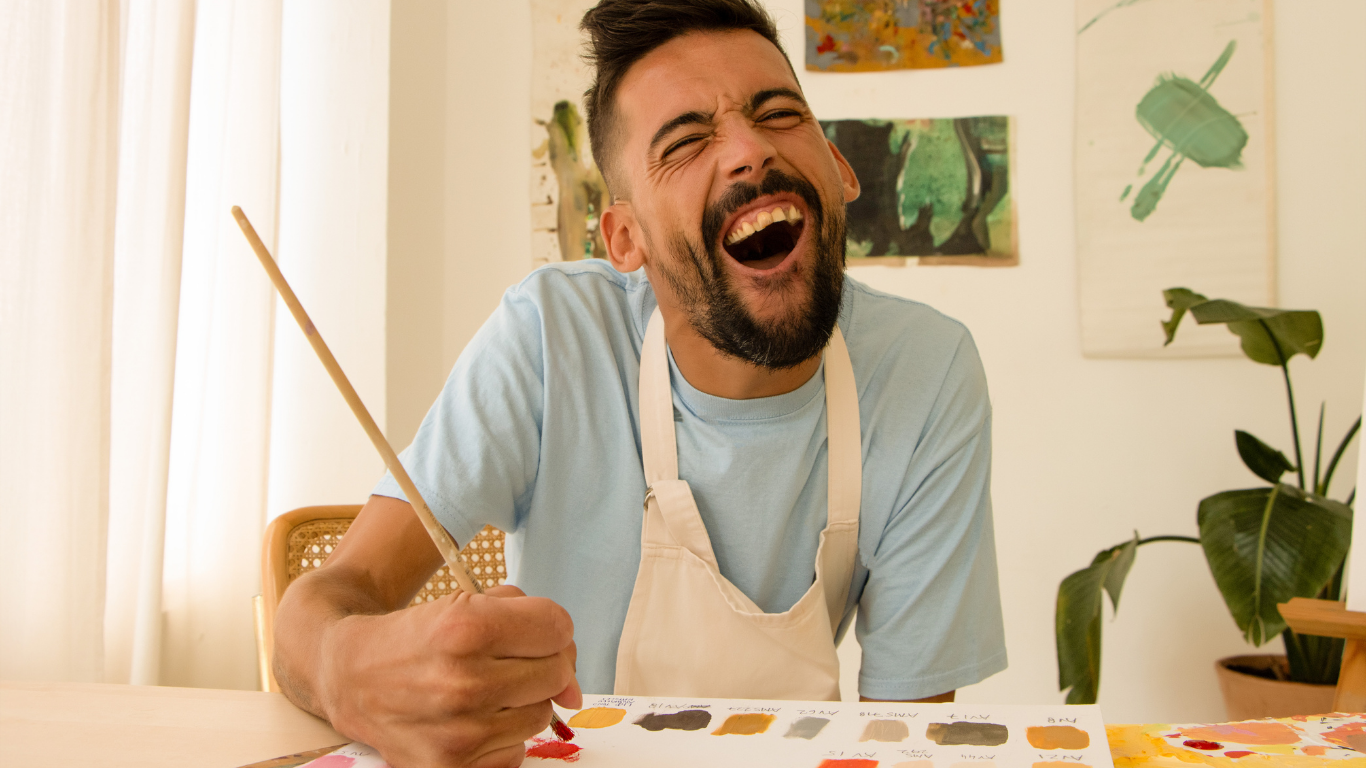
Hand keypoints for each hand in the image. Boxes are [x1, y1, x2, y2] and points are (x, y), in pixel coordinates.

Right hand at [317, 585, 580, 767]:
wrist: (350, 675)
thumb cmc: (417, 637)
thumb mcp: (468, 601)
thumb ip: (532, 621)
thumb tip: (572, 687)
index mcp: (465, 626)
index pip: (557, 628)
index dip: (550, 627)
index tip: (533, 631)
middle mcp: (461, 681)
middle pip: (555, 674)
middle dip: (540, 662)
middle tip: (507, 660)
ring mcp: (456, 731)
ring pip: (539, 716)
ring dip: (520, 701)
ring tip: (482, 689)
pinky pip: (515, 752)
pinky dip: (501, 736)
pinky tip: (470, 719)